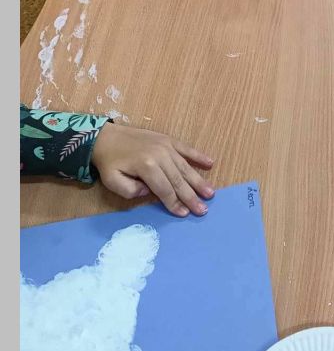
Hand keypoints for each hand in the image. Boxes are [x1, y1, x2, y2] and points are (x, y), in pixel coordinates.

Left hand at [91, 122, 214, 217]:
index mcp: (146, 166)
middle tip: (203, 209)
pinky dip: (199, 156)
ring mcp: (166, 146)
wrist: (106, 136)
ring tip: (210, 193)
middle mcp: (160, 155)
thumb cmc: (109, 162)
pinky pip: (186, 149)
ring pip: (185, 167)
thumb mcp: (112, 181)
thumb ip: (130, 191)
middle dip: (191, 197)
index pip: (164, 190)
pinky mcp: (168, 139)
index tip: (184, 214)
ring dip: (198, 181)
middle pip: (179, 180)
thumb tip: (150, 192)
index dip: (174, 203)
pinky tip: (210, 163)